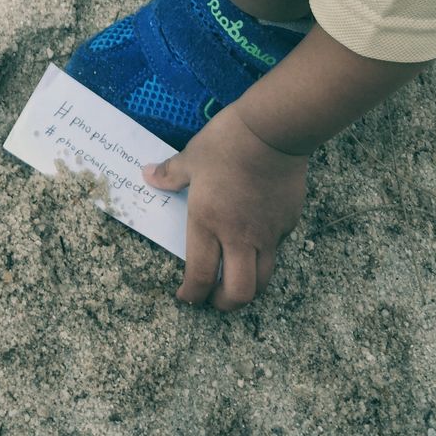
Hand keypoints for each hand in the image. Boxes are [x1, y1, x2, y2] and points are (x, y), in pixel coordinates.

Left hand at [142, 104, 307, 309]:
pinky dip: (264, 257)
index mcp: (209, 222)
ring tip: (236, 283)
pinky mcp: (287, 224)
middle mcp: (239, 236)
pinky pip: (276, 251)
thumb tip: (147, 176)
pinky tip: (257, 245)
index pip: (201, 275)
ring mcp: (267, 234)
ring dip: (247, 289)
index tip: (185, 297)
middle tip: (213, 299)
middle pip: (238, 293)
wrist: (272, 131)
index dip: (192, 294)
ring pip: (262, 280)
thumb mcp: (191, 156)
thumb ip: (170, 174)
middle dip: (223, 304)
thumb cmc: (226, 142)